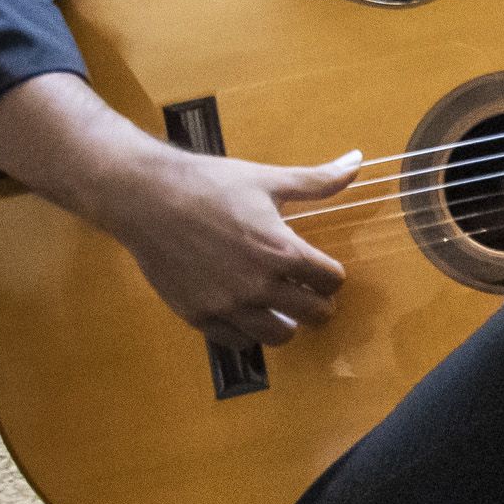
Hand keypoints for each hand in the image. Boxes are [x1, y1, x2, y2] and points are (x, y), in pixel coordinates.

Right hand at [100, 144, 360, 353]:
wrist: (145, 196)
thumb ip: (316, 180)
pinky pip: (239, 342)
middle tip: (307, 292)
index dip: (331, 275)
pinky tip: (246, 313)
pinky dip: (248, 332)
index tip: (321, 270)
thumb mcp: (267, 179)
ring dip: (286, 323)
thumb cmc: (208, 184)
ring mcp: (228, 304)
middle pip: (314, 314)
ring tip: (279, 307)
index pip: (332, 281)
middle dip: (317, 302)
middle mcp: (259, 284)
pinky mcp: (199, 315)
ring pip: (280, 336)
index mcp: (281, 250)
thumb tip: (358, 161)